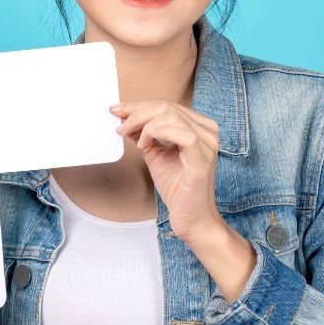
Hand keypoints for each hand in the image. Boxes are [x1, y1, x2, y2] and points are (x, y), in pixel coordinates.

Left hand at [110, 99, 223, 244]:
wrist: (191, 218)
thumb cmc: (177, 189)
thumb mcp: (156, 155)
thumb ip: (145, 136)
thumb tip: (126, 120)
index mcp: (199, 127)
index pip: (166, 105)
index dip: (138, 106)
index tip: (116, 111)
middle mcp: (207, 131)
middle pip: (167, 106)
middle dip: (137, 112)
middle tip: (119, 126)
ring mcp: (207, 142)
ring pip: (171, 115)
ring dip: (144, 124)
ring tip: (133, 140)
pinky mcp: (203, 157)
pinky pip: (181, 133)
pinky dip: (158, 133)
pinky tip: (145, 144)